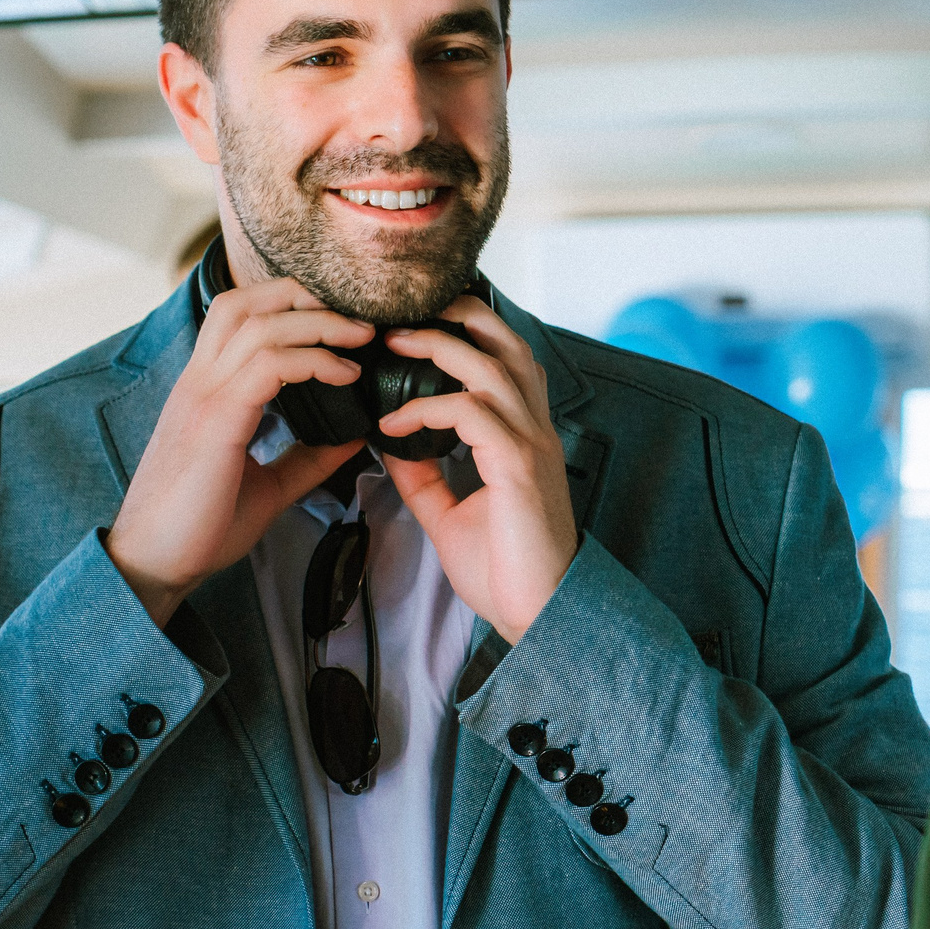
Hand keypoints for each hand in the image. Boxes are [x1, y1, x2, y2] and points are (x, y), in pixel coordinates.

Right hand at [108, 278, 368, 624]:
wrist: (152, 565)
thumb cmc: (199, 528)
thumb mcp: (267, 486)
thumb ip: (306, 458)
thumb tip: (354, 437)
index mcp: (206, 389)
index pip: (239, 315)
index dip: (290, 304)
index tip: (342, 323)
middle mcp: (199, 382)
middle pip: (246, 300)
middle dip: (306, 295)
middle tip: (360, 316)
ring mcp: (203, 396)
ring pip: (261, 324)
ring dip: (319, 323)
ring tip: (362, 338)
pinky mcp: (215, 421)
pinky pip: (269, 365)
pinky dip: (313, 361)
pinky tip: (345, 376)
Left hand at [378, 296, 576, 643]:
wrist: (539, 615)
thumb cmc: (507, 570)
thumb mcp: (451, 514)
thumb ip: (424, 477)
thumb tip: (390, 445)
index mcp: (523, 435)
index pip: (504, 358)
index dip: (463, 331)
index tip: (408, 331)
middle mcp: (533, 429)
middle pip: (505, 341)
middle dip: (455, 314)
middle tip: (399, 313)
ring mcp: (530, 444)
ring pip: (490, 364)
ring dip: (436, 347)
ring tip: (390, 344)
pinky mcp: (518, 466)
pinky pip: (471, 412)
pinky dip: (427, 408)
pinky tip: (394, 421)